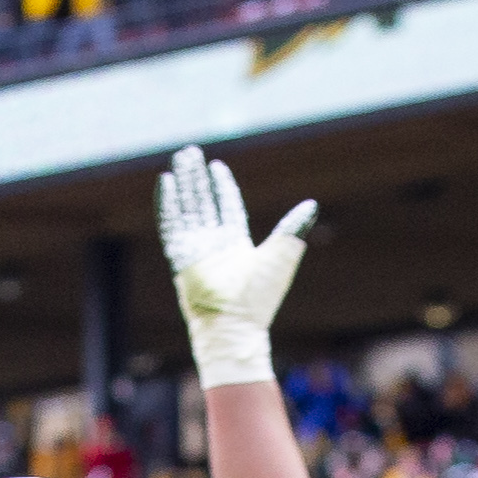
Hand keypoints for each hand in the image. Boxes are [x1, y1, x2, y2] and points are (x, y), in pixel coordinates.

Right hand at [157, 143, 314, 389]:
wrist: (236, 323)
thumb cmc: (261, 296)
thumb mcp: (283, 253)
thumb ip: (293, 227)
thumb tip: (312, 205)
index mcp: (237, 244)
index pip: (227, 207)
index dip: (222, 187)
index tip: (217, 168)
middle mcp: (215, 245)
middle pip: (204, 203)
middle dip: (198, 179)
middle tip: (190, 153)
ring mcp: (196, 250)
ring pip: (188, 207)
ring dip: (184, 183)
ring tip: (180, 159)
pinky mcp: (181, 256)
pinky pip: (171, 224)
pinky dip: (168, 203)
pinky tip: (166, 182)